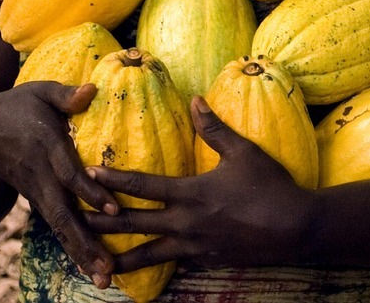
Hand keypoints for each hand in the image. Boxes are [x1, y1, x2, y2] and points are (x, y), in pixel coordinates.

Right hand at [0, 81, 119, 287]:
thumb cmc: (15, 107)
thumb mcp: (37, 92)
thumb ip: (65, 94)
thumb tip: (93, 89)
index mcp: (46, 147)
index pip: (69, 174)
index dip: (90, 191)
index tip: (111, 209)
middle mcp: (42, 176)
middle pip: (63, 214)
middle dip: (85, 241)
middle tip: (106, 267)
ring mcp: (38, 192)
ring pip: (60, 227)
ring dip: (81, 253)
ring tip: (103, 278)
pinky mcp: (38, 200)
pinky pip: (57, 226)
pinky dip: (73, 247)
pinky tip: (91, 268)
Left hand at [82, 97, 313, 274]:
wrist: (296, 228)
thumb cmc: (271, 186)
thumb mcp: (244, 152)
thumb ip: (215, 128)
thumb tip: (195, 99)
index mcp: (192, 193)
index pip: (143, 185)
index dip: (114, 179)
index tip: (87, 173)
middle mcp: (186, 223)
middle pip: (134, 223)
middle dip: (101, 221)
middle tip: (73, 219)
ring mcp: (195, 247)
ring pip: (148, 255)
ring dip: (120, 257)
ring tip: (96, 262)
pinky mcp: (207, 261)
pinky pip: (174, 264)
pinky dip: (154, 267)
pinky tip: (144, 269)